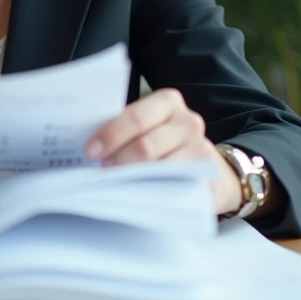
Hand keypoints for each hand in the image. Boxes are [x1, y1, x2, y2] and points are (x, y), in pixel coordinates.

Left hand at [84, 88, 241, 214]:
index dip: (111, 134)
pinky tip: (141, 197)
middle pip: (147, 145)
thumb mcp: (146, 128)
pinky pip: (178, 187)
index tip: (90, 150)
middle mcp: (188, 121)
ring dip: (135, 178)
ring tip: (117, 184)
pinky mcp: (210, 177)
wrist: (202, 164)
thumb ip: (124, 130)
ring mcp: (202, 149)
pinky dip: (157, 194)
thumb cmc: (161, 142)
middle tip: (101, 171)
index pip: (136, 117)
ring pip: (162, 168)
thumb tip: (90, 147)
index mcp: (167, 102)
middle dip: (119, 159)